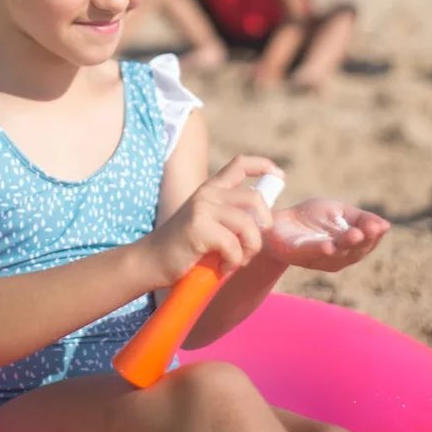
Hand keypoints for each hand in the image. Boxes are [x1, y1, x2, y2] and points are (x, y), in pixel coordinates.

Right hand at [143, 155, 283, 286]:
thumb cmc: (184, 247)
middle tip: (252, 247)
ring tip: (236, 261)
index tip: (279, 177)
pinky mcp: (199, 227)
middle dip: (264, 225)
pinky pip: (234, 246)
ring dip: (249, 250)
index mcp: (211, 189)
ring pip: (248, 225)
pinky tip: (222, 267)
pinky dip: (234, 262)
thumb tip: (265, 220)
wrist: (151, 261)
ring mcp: (202, 208)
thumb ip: (231, 215)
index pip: (241, 164)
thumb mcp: (208, 222)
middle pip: (254, 197)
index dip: (264, 166)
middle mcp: (207, 193)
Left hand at [263, 199, 389, 271]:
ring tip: (356, 233)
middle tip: (372, 228)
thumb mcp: (338, 212)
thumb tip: (384, 224)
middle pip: (355, 251)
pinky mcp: (299, 254)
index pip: (367, 243)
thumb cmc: (310, 218)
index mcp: (348, 247)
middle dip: (365, 240)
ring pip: (337, 253)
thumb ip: (360, 218)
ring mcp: (318, 258)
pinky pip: (312, 253)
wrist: (277, 222)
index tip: (382, 225)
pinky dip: (321, 249)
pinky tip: (329, 245)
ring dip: (347, 244)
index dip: (374, 235)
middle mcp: (336, 257)